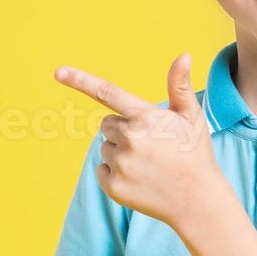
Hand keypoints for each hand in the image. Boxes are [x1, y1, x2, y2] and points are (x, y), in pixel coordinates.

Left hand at [53, 53, 226, 228]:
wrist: (197, 200)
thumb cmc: (194, 153)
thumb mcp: (191, 116)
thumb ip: (180, 86)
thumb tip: (185, 55)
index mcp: (145, 117)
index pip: (107, 93)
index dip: (80, 80)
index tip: (59, 72)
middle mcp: (129, 138)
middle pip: (107, 124)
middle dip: (122, 130)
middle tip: (150, 145)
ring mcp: (120, 164)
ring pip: (105, 148)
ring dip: (120, 152)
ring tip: (148, 164)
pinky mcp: (113, 186)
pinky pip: (102, 170)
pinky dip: (115, 174)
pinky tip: (139, 179)